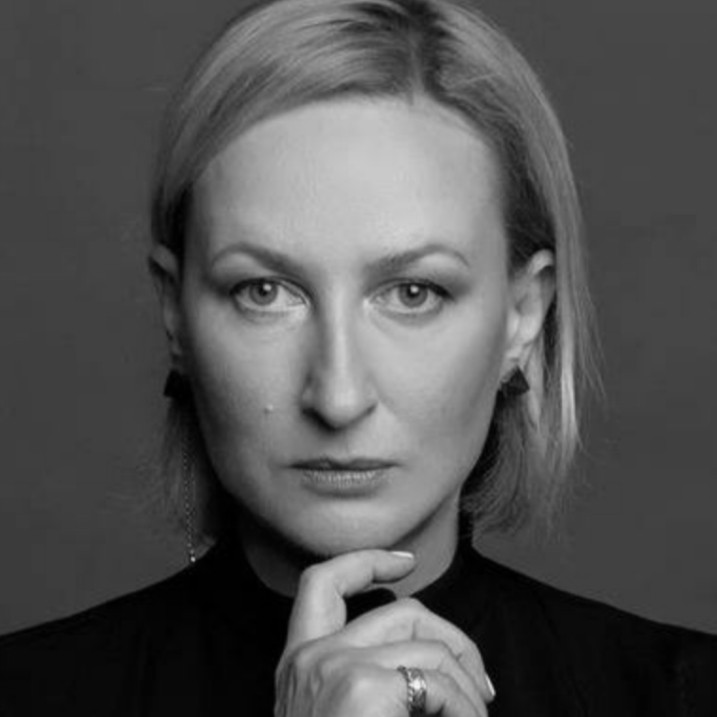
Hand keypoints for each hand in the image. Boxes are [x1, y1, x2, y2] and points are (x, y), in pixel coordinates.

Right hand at [274, 550, 493, 716]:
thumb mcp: (336, 715)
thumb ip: (365, 678)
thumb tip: (432, 657)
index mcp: (299, 665)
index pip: (321, 583)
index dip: (365, 561)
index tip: (404, 563)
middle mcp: (310, 658)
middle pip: (400, 611)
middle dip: (453, 638)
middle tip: (478, 685)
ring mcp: (334, 668)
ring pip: (427, 645)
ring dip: (466, 684)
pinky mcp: (363, 687)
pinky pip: (439, 681)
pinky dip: (466, 706)